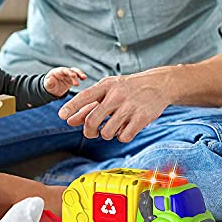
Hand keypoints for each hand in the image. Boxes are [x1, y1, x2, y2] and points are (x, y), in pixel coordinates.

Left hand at [44, 67, 86, 96]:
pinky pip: (77, 77)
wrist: (52, 89)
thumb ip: (49, 82)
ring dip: (80, 74)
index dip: (69, 72)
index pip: (64, 70)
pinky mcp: (72, 79)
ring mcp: (68, 75)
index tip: (74, 76)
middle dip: (76, 73)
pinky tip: (84, 79)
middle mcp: (64, 72)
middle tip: (81, 77)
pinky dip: (81, 77)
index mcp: (57, 71)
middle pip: (71, 70)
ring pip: (76, 72)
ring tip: (84, 77)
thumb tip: (50, 80)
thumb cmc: (49, 85)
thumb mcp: (47, 84)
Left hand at [57, 69, 173, 141]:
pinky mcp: (142, 118)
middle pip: (92, 120)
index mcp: (106, 86)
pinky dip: (121, 137)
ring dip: (106, 134)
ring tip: (112, 126)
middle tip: (92, 132)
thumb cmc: (128, 88)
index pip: (85, 96)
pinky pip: (123, 137)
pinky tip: (124, 129)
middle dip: (89, 131)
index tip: (61, 116)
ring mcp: (130, 106)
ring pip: (106, 132)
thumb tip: (69, 121)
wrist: (159, 84)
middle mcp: (117, 95)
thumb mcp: (108, 91)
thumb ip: (88, 106)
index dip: (72, 106)